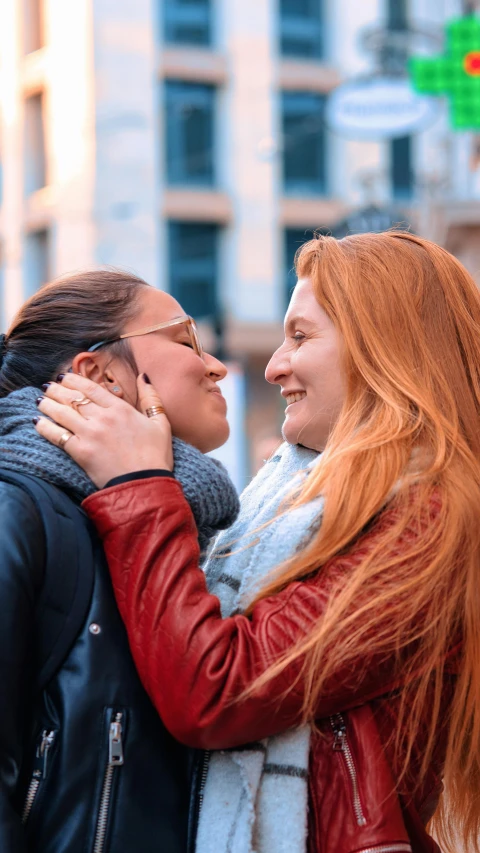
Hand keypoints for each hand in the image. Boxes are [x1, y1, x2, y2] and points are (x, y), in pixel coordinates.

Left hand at [35, 374, 173, 487]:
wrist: (145, 485)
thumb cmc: (155, 456)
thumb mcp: (160, 423)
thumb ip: (151, 398)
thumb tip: (143, 376)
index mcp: (120, 409)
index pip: (90, 388)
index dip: (73, 380)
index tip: (63, 377)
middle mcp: (102, 417)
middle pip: (73, 398)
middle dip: (57, 390)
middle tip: (48, 387)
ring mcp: (90, 434)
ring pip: (62, 412)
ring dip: (47, 404)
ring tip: (40, 400)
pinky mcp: (80, 452)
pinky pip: (57, 435)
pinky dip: (45, 427)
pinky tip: (37, 421)